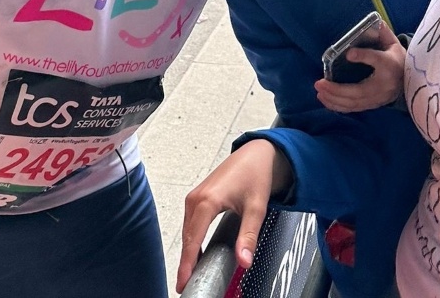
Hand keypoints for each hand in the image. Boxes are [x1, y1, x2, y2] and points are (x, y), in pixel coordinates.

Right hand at [177, 139, 289, 292]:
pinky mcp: (197, 198)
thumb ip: (248, 236)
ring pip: (187, 232)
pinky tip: (195, 253)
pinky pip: (190, 224)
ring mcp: (194, 197)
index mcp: (208, 201)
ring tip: (190, 274)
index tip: (183, 282)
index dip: (187, 264)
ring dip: (188, 252)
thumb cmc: (255, 174)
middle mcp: (196, 198)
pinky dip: (191, 240)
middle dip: (186, 263)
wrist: (256, 154)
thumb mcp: (256, 208)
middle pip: (187, 238)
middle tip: (186, 285)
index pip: (193, 240)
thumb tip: (244, 260)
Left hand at [315, 22, 405, 112]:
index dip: (364, 56)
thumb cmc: (398, 60)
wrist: (413, 82)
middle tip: (319, 82)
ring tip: (319, 91)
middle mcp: (383, 85)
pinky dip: (337, 106)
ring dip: (334, 99)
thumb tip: (375, 21)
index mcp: (390, 65)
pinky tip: (325, 99)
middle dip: (337, 89)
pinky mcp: (372, 105)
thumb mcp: (394, 44)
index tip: (349, 54)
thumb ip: (383, 33)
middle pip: (359, 91)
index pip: (377, 60)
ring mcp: (377, 98)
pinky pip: (353, 108)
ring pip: (354, 103)